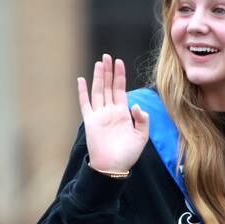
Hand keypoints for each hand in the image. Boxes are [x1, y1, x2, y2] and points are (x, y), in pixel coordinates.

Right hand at [78, 54, 149, 172]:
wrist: (113, 167)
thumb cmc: (128, 154)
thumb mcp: (142, 136)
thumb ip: (142, 119)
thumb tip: (135, 104)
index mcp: (122, 113)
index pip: (120, 89)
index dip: (120, 76)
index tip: (119, 62)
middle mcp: (110, 111)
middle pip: (108, 86)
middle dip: (108, 71)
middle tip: (108, 56)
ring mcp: (99, 115)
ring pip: (98, 91)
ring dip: (98, 77)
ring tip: (99, 63)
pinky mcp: (90, 121)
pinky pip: (85, 103)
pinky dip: (83, 92)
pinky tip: (82, 80)